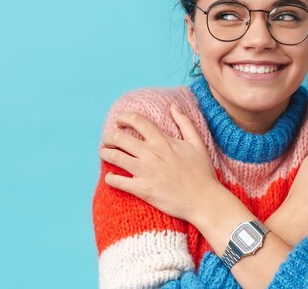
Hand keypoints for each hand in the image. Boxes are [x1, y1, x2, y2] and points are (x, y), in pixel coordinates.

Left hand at [99, 104, 220, 221]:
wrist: (204, 200)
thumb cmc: (202, 172)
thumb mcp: (197, 143)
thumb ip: (185, 123)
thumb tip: (173, 106)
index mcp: (163, 141)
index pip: (137, 121)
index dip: (124, 117)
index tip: (119, 120)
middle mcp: (151, 154)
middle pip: (120, 138)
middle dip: (109, 137)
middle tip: (107, 140)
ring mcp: (145, 171)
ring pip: (115, 157)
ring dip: (105, 153)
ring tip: (104, 153)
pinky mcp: (142, 189)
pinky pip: (118, 181)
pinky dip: (110, 178)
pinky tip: (110, 177)